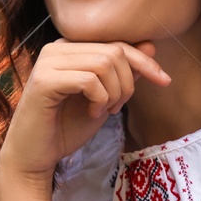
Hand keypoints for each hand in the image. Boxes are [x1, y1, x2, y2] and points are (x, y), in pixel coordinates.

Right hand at [0, 38, 171, 181]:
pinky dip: (99, 99)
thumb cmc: (66, 128)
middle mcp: (57, 48)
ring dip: (115, 93)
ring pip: (104, 63)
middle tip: (116, 108)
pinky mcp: (44, 80)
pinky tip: (91, 113)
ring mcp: (48, 62)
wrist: (35, 156)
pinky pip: (89, 80)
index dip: (145, 61)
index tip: (165, 81)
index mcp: (71, 49)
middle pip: (114, 52)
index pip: (117, 43)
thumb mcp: (105, 98)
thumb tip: (151, 46)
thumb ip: (124, 74)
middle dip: (128, 83)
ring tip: (104, 111)